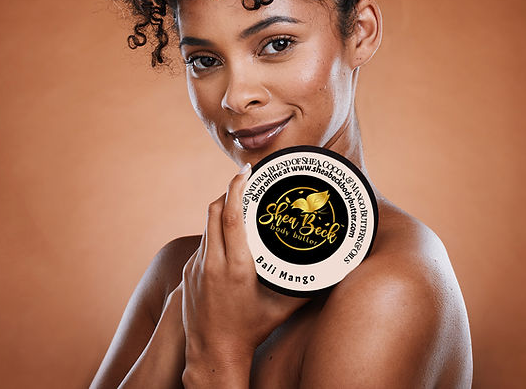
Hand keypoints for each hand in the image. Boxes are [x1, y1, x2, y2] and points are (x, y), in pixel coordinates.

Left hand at [181, 165, 308, 378]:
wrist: (213, 355)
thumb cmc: (252, 331)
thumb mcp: (284, 308)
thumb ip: (308, 287)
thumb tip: (336, 272)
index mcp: (237, 267)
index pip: (232, 215)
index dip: (236, 188)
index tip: (245, 171)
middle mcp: (213, 263)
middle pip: (215, 211)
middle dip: (229, 191)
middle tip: (245, 181)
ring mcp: (197, 268)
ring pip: (207, 226)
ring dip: (221, 211)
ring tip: (240, 205)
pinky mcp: (189, 274)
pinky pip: (202, 244)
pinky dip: (215, 233)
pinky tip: (228, 238)